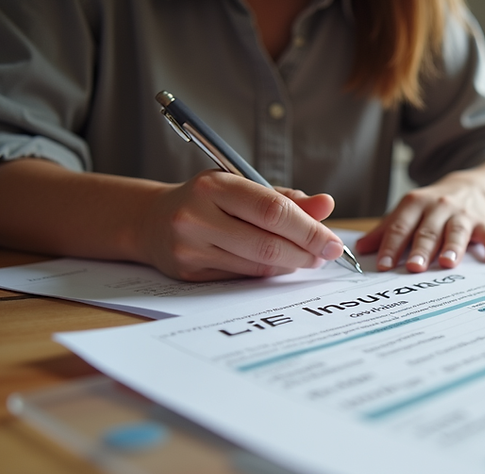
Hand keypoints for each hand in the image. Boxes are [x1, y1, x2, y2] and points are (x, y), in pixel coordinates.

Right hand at [138, 170, 344, 280]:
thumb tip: (326, 205)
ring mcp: (190, 248)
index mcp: (214, 185)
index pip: (272, 210)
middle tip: (326, 254)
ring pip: (256, 266)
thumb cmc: (208, 200)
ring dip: (290, 265)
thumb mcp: (243, 187)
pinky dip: (268, 273)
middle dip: (305, 252)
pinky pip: (242, 277)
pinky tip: (280, 265)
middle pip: (267, 244)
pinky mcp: (189, 273)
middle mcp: (197, 216)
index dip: (309, 229)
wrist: (152, 220)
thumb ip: (286, 198)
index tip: (333, 241)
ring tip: (307, 258)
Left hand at [355, 170, 484, 272]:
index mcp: (415, 204)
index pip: (400, 227)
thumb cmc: (432, 206)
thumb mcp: (408, 212)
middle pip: (427, 231)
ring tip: (448, 263)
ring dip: (452, 247)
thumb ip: (385, 230)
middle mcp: (439, 207)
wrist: (471, 186)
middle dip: (420, 249)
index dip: (391, 246)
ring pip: (456, 232)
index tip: (383, 265)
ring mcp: (463, 215)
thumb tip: (360, 249)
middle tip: (413, 267)